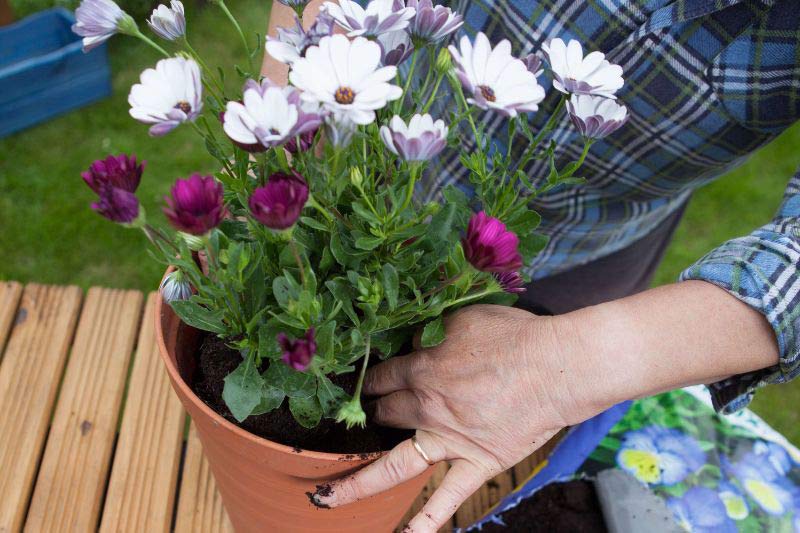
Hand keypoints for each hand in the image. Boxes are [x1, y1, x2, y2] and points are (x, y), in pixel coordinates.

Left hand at [310, 282, 779, 530]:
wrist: (557, 364)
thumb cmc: (514, 334)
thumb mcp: (464, 318)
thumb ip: (432, 332)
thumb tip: (414, 340)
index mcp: (420, 369)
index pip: (381, 377)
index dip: (372, 378)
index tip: (367, 382)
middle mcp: (424, 407)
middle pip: (384, 413)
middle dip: (374, 413)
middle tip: (369, 417)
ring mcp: (447, 441)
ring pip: (392, 464)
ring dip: (357, 479)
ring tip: (325, 495)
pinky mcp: (476, 463)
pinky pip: (447, 497)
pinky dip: (425, 520)